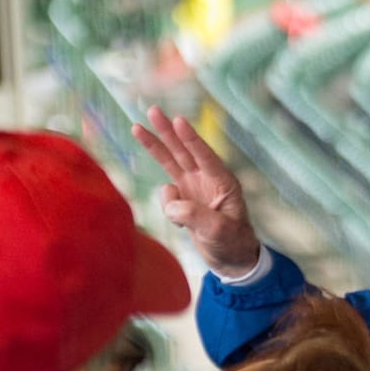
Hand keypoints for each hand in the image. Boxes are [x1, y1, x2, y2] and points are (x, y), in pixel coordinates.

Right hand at [132, 106, 261, 276]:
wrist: (230, 259)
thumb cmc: (233, 243)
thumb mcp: (219, 231)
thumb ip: (196, 216)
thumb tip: (173, 205)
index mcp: (223, 182)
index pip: (204, 156)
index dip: (191, 139)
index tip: (180, 121)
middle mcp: (207, 179)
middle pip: (182, 150)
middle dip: (167, 131)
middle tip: (153, 111)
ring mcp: (193, 187)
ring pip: (170, 161)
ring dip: (155, 146)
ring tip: (137, 128)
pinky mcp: (183, 198)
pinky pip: (166, 194)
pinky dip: (168, 208)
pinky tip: (183, 225)